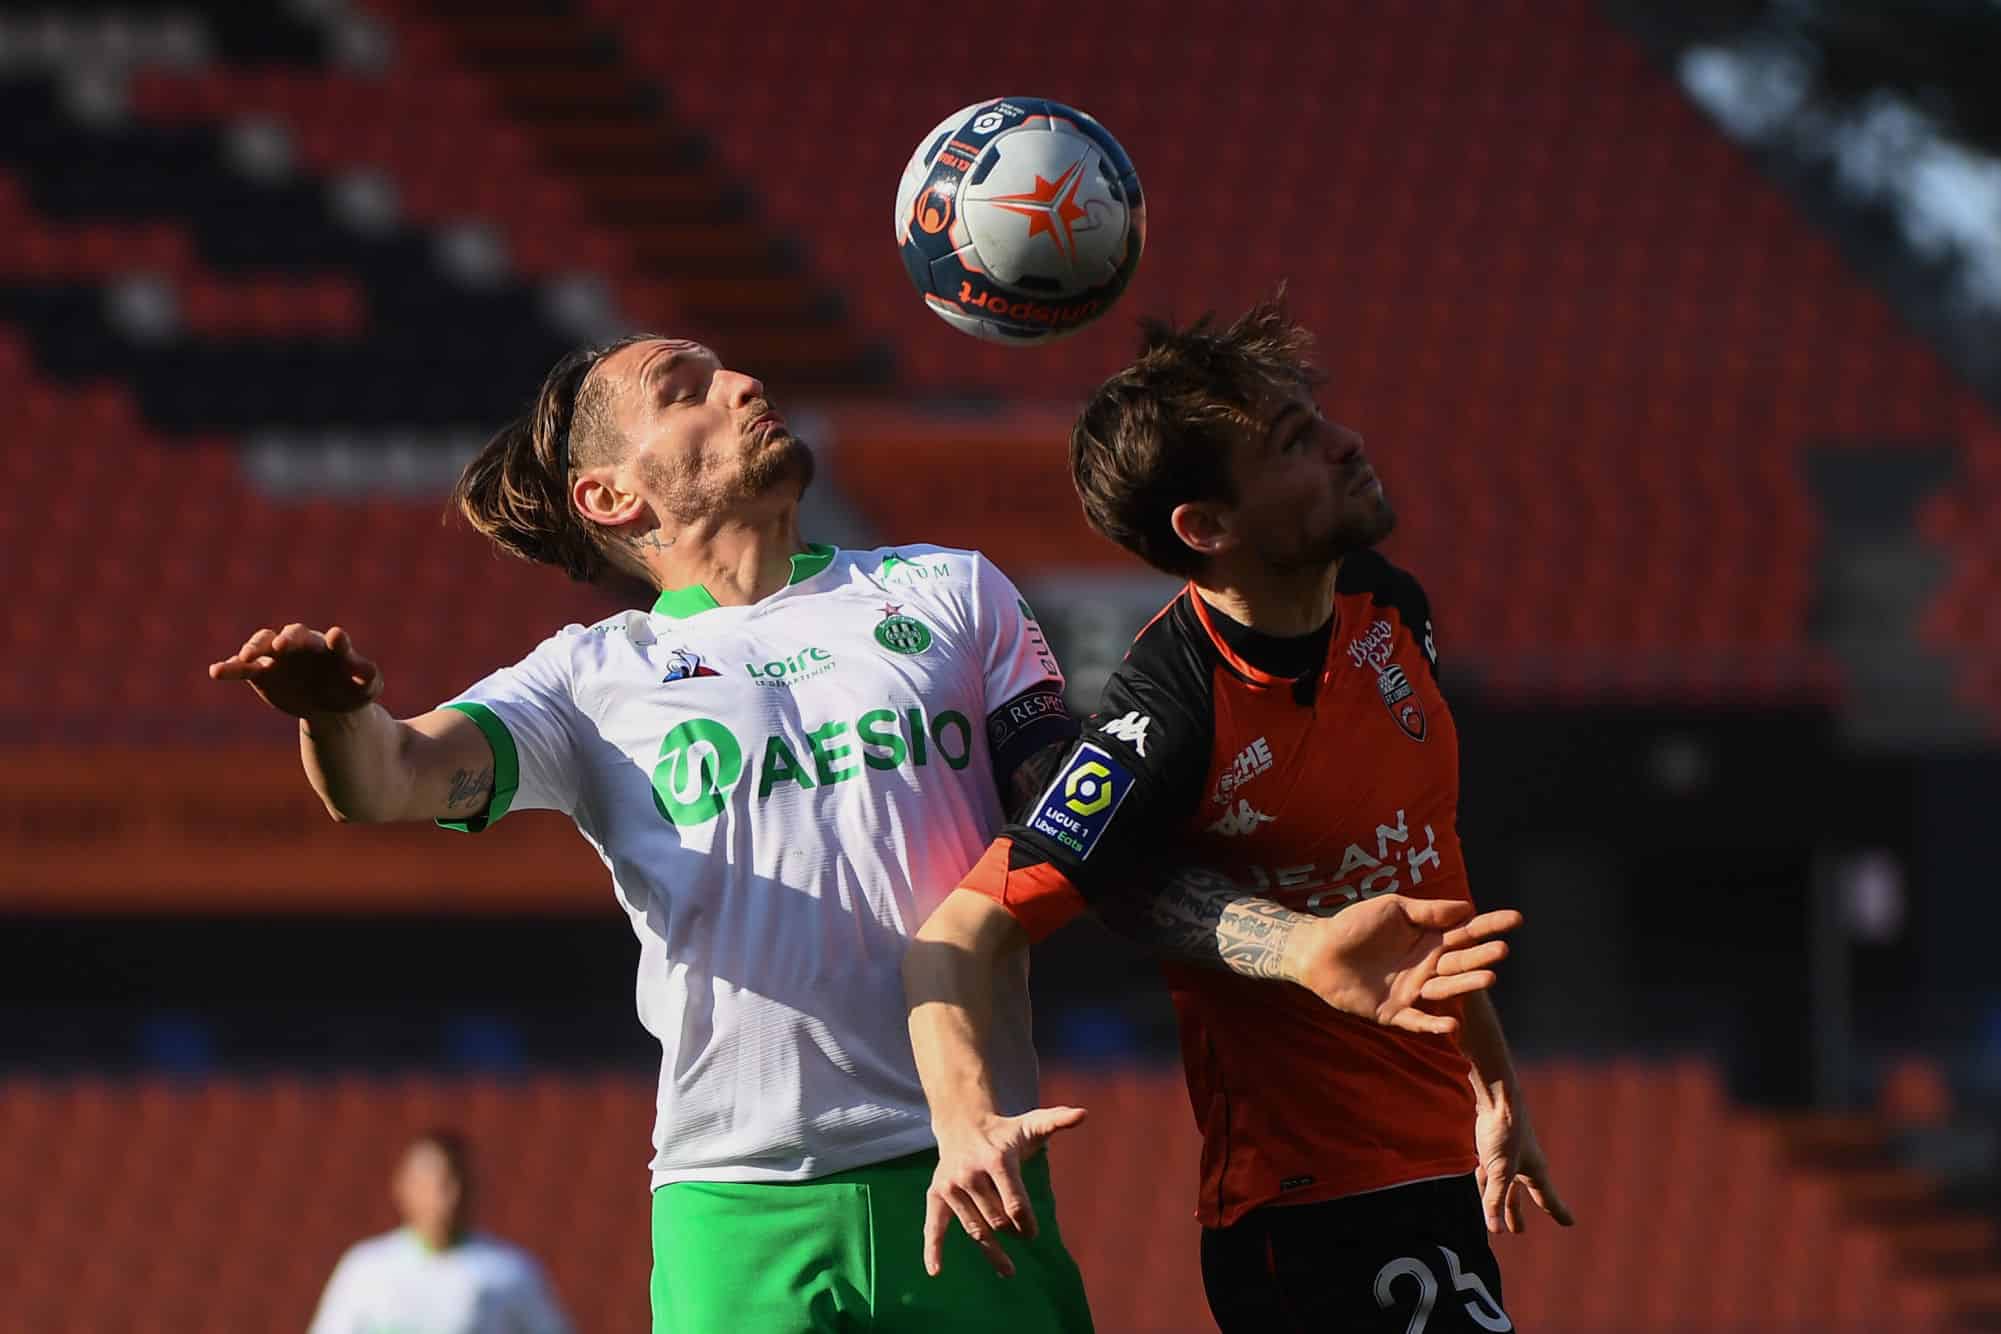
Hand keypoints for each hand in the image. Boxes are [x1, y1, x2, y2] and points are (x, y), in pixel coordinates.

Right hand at [207, 624, 381, 717]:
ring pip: (263, 645)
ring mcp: (279, 657)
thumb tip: (367, 670)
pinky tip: (216, 671)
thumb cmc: (352, 690)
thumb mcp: (366, 687)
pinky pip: (242, 668)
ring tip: (245, 657)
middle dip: (289, 639)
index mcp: (331, 648)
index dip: (336, 640)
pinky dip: (229, 668)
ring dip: (254, 648)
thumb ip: (367, 676)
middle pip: (294, 635)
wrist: (328, 705)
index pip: (333, 640)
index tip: (336, 637)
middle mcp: (302, 645)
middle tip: (282, 645)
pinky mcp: (261, 673)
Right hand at [924, 1106, 1086, 1278]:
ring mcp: (951, 1185)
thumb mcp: (1032, 1124)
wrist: (963, 1124)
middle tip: (1023, 1237)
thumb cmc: (1005, 1132)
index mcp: (997, 1159)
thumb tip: (1083, 1114)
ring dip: (991, 1253)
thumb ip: (1058, 1120)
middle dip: (1012, 1233)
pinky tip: (936, 1271)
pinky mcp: (936, 1193)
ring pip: (974, 1229)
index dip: (1027, 1224)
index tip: (1032, 1232)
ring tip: (1009, 1271)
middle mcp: (971, 1173)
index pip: (1015, 1204)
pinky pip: (934, 1225)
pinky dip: (933, 1249)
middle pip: (997, 1220)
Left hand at [1286, 896, 1520, 1035]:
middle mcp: (1426, 966)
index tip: (1517, 919)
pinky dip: (1433, 1026)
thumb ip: (1427, 911)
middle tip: (1501, 950)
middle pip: (1460, 961)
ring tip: (1488, 977)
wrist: (1318, 950)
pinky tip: (1451, 1025)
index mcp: (1428, 939)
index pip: (1466, 931)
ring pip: (1446, 989)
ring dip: (1466, 984)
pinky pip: (1417, 1021)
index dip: (1490, 925)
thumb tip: (1466, 908)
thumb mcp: (1392, 908)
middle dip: (1482, 956)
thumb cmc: (1354, 925)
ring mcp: (1412, 990)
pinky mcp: (1394, 1012)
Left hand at [1474, 1091, 1574, 1232]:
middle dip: (1517, 1212)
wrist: (1496, 1094)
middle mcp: (1523, 1163)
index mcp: (1534, 1171)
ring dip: (1500, 1200)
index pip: (1547, 1198)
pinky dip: (1485, 1182)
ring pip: (1502, 1184)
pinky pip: (1489, 1170)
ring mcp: (1507, 1153)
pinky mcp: (1491, 1144)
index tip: (1570, 1223)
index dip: (1558, 1212)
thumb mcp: (1498, 1169)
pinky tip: (1480, 1183)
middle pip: (1520, 1195)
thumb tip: (1495, 1229)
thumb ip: (1495, 1198)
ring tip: (1497, 1215)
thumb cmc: (1504, 1130)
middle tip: (1519, 1230)